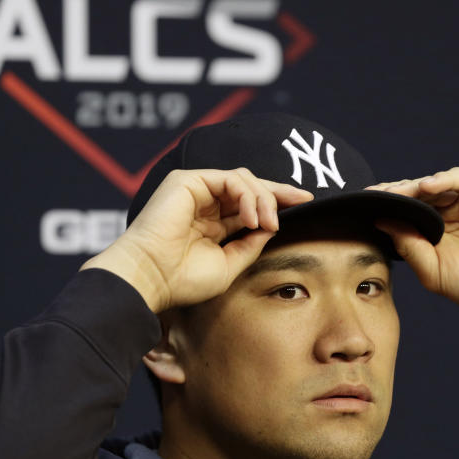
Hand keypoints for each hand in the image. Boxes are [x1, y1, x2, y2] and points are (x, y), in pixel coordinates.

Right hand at [82, 168, 312, 311]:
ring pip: (244, 179)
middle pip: (250, 186)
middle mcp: (204, 202)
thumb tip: (271, 227)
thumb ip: (250, 244)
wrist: (153, 279)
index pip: (249, 204)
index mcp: (211, 222)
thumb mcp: (229, 264)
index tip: (305, 204)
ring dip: (264, 199)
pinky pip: (230, 179)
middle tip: (303, 199)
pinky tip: (251, 218)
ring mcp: (195, 189)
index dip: (277, 201)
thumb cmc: (183, 279)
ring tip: (269, 224)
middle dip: (279, 191)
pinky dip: (247, 196)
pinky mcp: (187, 180)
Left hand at [368, 167, 458, 336]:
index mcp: (432, 231)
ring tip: (396, 192)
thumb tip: (381, 222)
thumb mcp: (433, 272)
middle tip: (371, 195)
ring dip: (413, 186)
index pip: (402, 211)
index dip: (383, 207)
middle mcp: (448, 212)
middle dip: (392, 193)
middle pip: (413, 193)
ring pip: (435, 183)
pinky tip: (428, 186)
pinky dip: (446, 178)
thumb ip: (408, 247)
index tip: (359, 207)